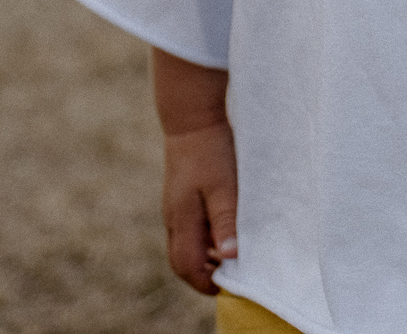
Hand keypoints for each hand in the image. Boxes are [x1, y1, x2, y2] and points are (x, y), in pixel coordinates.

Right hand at [160, 121, 238, 293]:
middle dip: (203, 275)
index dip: (206, 282)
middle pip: (182, 261)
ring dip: (205, 256)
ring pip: (185, 245)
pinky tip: (224, 230)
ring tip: (233, 255)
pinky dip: (204, 239)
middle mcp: (173, 218)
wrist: (192, 119)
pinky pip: (188, 230)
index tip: (229, 287)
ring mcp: (174, 208)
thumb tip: (230, 257)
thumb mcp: (224, 187)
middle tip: (231, 277)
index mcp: (182, 220)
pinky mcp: (179, 198)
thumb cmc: (211, 152)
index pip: (187, 266)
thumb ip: (226, 222)